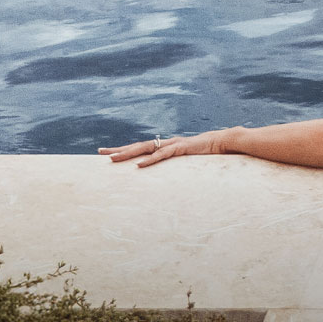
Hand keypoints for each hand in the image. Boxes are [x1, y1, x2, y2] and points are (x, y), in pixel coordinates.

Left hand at [101, 130, 229, 167]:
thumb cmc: (204, 153)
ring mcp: (171, 144)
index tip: (107, 154)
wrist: (221, 142)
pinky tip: (139, 165)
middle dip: (118, 149)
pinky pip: (162, 154)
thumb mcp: (186, 162)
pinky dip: (150, 160)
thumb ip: (175, 167)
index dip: (124, 150)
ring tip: (113, 158)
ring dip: (128, 154)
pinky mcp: (180, 148)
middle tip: (100, 152)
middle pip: (136, 146)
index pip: (139, 148)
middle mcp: (164, 143)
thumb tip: (166, 179)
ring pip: (145, 148)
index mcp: (163, 147)